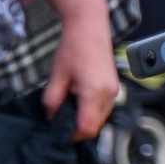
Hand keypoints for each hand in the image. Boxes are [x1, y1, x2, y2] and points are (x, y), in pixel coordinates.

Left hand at [43, 15, 119, 140]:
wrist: (89, 28)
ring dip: (84, 119)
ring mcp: (114, 91)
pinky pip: (103, 108)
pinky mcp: (114, 87)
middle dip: (77, 128)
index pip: (87, 127)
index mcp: (95, 93)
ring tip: (66, 110)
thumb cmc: (72, 49)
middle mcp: (109, 95)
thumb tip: (50, 118)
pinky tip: (76, 102)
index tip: (57, 133)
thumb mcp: (56, 76)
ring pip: (100, 118)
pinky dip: (90, 111)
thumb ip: (52, 100)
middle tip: (58, 122)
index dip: (71, 135)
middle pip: (95, 126)